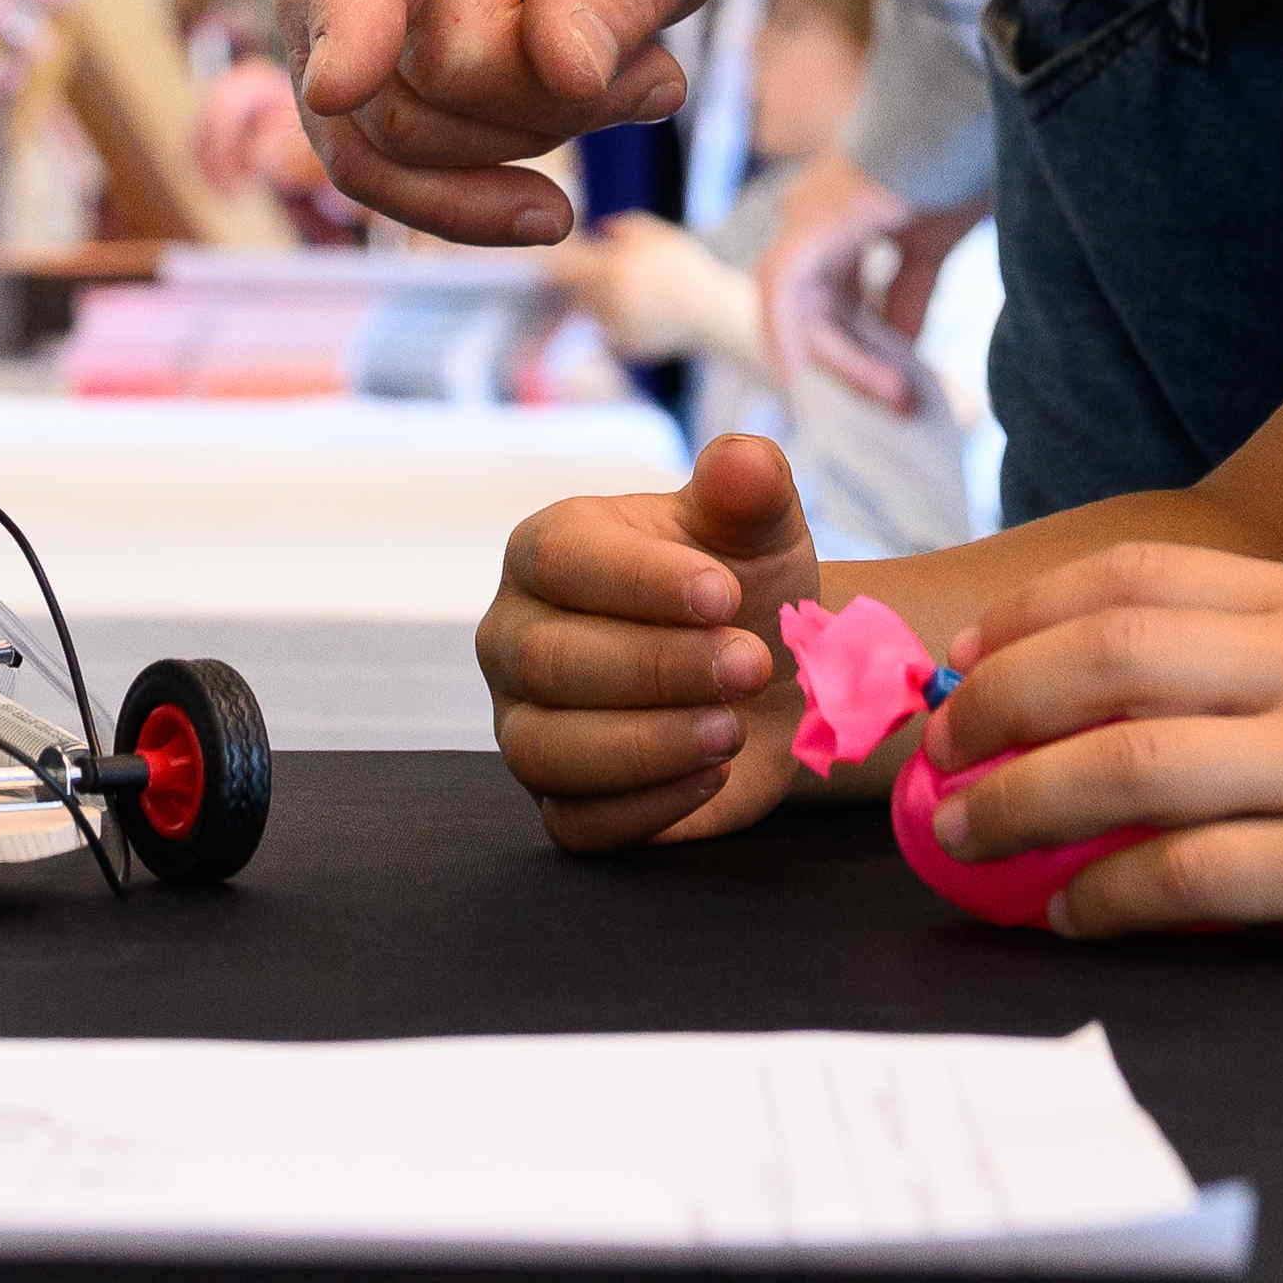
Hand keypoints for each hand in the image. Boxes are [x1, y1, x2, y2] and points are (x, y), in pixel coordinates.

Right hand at [271, 0, 743, 243]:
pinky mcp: (340, 65)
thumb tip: (560, 70)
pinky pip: (368, 168)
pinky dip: (459, 204)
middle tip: (655, 69)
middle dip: (553, 100)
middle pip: (428, 69)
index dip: (360, 8)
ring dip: (530, 137)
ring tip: (623, 82)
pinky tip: (546, 213)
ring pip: (399, 134)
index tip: (340, 86)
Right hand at [483, 431, 827, 851]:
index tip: (725, 593)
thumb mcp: (757, 528)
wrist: (766, 683)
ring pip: (548, 749)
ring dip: (650, 744)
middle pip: (549, 661)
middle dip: (659, 667)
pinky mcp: (560, 801)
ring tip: (733, 728)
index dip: (640, 580)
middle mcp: (516, 636)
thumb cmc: (742, 591)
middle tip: (751, 665)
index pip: (559, 560)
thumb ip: (750, 486)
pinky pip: (576, 822)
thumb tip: (744, 461)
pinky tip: (714, 774)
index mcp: (545, 551)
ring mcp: (527, 723)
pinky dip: (649, 806)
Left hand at [553, 209, 757, 371]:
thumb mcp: (658, 235)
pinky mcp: (626, 347)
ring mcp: (616, 327)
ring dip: (601, 303)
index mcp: (613, 271)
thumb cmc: (686, 268)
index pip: (567, 268)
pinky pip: (611, 332)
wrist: (712, 313)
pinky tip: (647, 313)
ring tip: (636, 293)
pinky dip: (620, 323)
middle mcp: (609, 302)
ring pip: (593, 313)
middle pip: (579, 293)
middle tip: (612, 276)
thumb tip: (600, 227)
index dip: (553, 263)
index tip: (544, 260)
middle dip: (587, 284)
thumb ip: (626, 227)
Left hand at [756, 157, 987, 409]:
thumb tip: (900, 348)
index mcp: (840, 217)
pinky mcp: (810, 225)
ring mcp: (805, 218)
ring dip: (841, 359)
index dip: (849, 345)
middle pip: (815, 307)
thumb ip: (907, 292)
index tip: (881, 386)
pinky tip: (804, 378)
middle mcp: (811, 217)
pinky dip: (790, 335)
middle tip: (899, 404)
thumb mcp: (929, 246)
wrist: (963, 120)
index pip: (830, 296)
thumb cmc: (953, 164)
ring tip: (890, 398)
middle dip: (852, 362)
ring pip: (801, 306)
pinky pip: (783, 290)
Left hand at [923, 539, 1282, 976]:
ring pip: (1130, 764)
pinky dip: (1106, 897)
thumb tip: (1059, 693)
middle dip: (995, 704)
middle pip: (1111, 657)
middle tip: (933, 756)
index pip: (1137, 577)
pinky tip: (1070, 912)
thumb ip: (1239, 672)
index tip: (954, 663)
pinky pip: (1188, 875)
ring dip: (1021, 802)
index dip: (1026, 614)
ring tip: (962, 836)